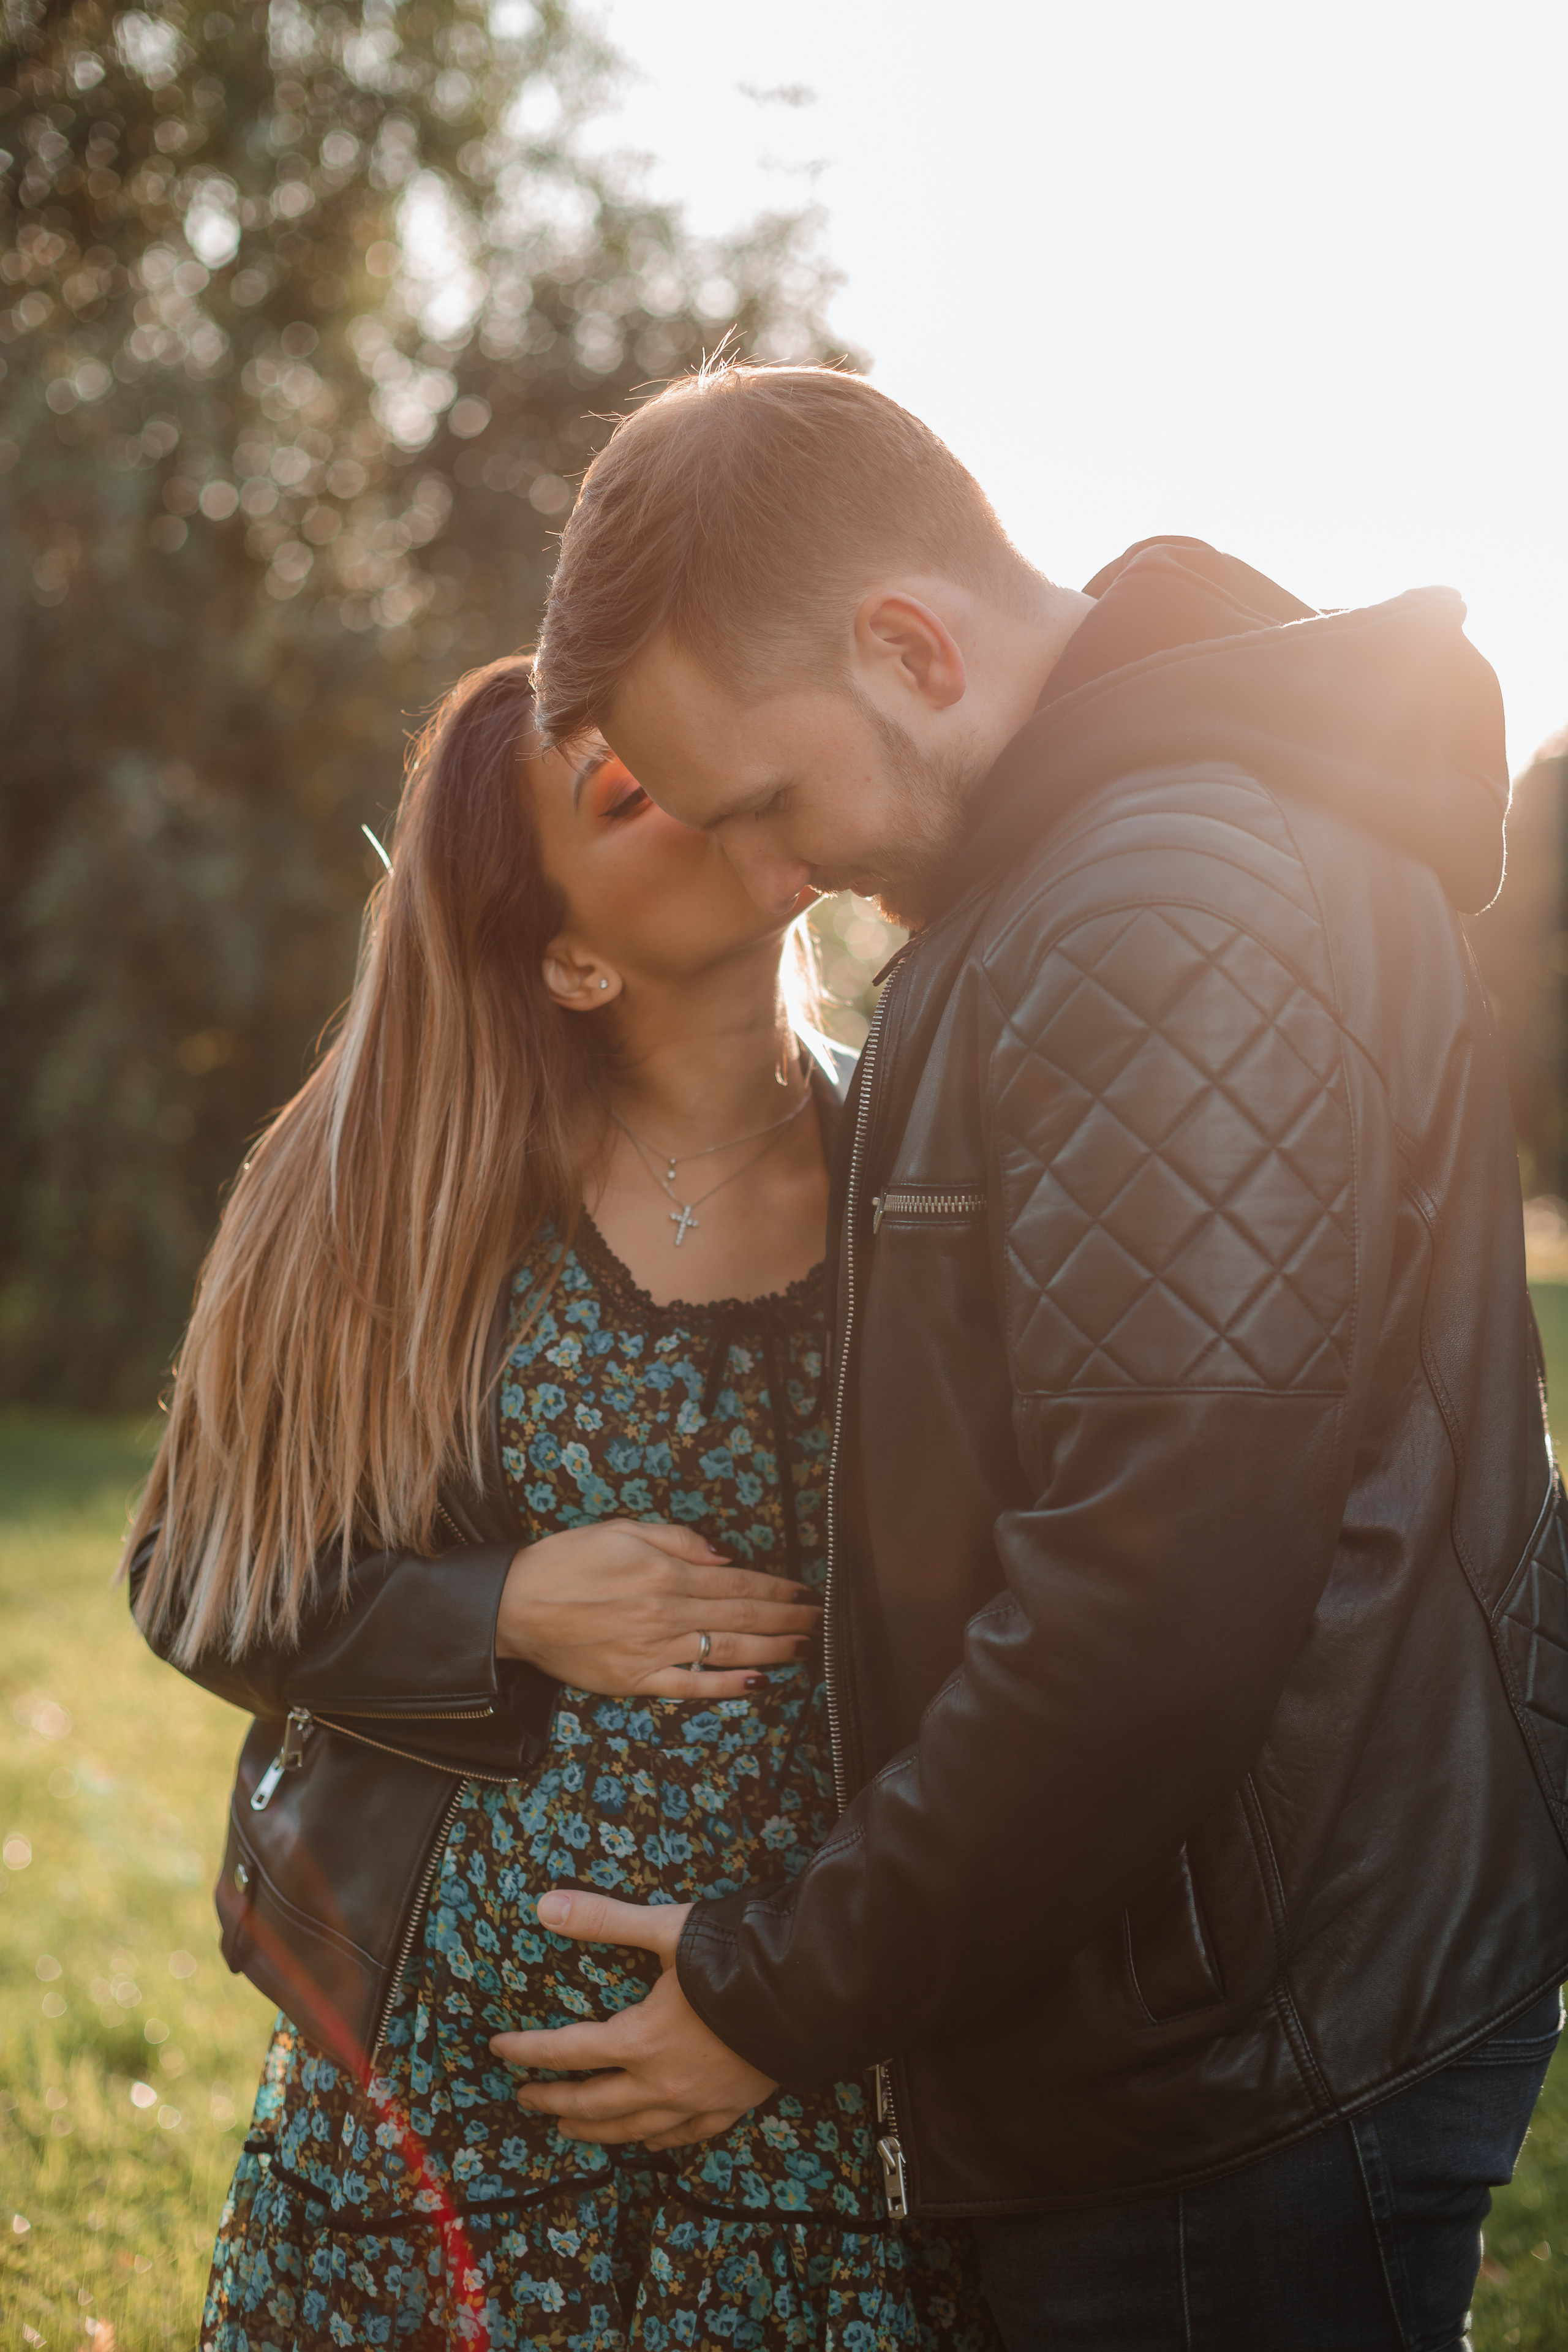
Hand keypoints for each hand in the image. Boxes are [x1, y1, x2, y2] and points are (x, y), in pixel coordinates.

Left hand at [488, 1890, 776, 2148]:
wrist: (810, 1993)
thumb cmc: (737, 1958)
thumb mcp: (667, 1929)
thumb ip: (603, 1919)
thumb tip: (544, 1905)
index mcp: (640, 2039)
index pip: (568, 2051)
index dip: (528, 2051)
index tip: (498, 2048)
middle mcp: (661, 2081)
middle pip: (593, 2102)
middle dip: (554, 2101)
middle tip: (526, 2099)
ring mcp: (696, 2102)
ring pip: (633, 2129)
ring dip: (596, 2130)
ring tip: (571, 2130)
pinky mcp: (730, 2107)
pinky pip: (684, 2137)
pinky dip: (657, 2140)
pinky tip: (648, 2139)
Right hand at [495, 1518, 818, 1698]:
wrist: (515, 1604)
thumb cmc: (567, 1560)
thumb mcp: (623, 1530)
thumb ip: (678, 1540)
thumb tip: (724, 1554)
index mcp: (665, 1572)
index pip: (736, 1581)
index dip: (776, 1588)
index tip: (804, 1591)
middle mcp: (666, 1612)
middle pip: (741, 1616)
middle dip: (785, 1618)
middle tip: (819, 1621)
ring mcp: (652, 1650)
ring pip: (725, 1650)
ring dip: (771, 1649)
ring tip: (804, 1649)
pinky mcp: (634, 1679)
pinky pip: (689, 1686)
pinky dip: (725, 1687)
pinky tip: (757, 1684)